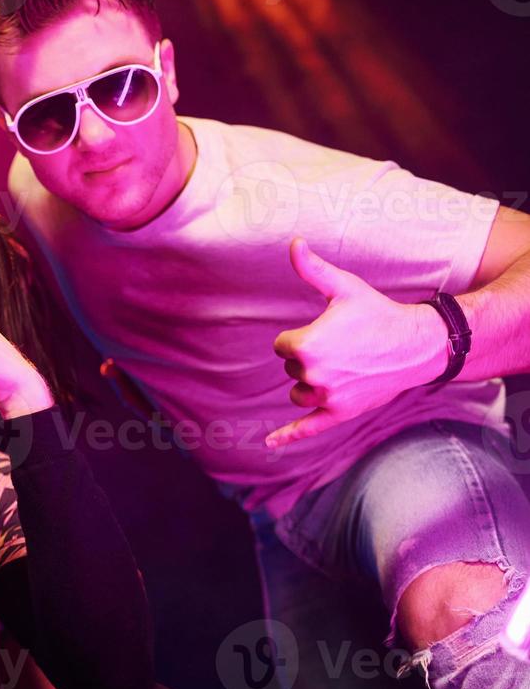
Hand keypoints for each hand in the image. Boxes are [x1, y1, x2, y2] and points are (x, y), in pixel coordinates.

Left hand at [266, 238, 446, 448]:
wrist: (418, 344)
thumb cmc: (379, 313)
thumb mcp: (345, 289)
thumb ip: (313, 270)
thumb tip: (294, 243)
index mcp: (307, 345)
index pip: (282, 345)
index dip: (301, 336)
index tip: (328, 330)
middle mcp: (313, 374)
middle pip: (290, 368)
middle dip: (309, 358)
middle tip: (343, 347)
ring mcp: (327, 397)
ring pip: (297, 393)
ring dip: (309, 383)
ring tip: (341, 367)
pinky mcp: (340, 413)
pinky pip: (308, 428)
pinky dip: (288, 437)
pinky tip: (270, 444)